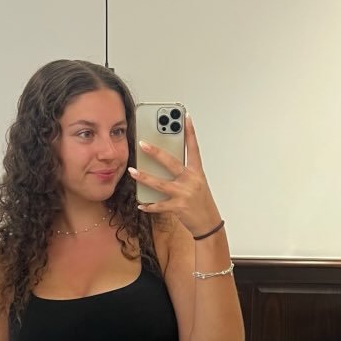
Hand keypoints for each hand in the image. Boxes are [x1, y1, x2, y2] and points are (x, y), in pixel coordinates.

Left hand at [127, 114, 221, 235]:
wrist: (208, 224)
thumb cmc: (201, 202)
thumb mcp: (196, 183)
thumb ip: (183, 172)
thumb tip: (164, 162)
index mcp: (197, 172)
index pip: (194, 148)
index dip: (190, 132)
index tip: (185, 117)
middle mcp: (191, 180)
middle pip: (171, 162)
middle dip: (155, 152)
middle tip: (142, 143)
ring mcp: (184, 194)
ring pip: (160, 183)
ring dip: (144, 177)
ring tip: (132, 171)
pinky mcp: (178, 207)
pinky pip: (159, 205)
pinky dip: (148, 205)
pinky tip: (140, 203)